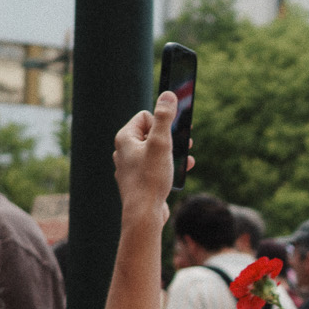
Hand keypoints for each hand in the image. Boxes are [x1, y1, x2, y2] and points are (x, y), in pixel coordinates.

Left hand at [111, 90, 192, 223]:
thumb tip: (168, 95)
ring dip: (172, 153)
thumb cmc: (150, 178)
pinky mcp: (139, 180)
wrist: (143, 213)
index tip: (173, 134)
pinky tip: (178, 172)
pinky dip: (168, 167)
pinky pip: (155, 167)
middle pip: (151, 133)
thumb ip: (165, 118)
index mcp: (125, 138)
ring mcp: (131, 166)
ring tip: (184, 160)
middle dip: (170, 138)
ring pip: (155, 151)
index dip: (162, 123)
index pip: (145, 117)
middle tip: (185, 143)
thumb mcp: (162, 143)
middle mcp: (124, 151)